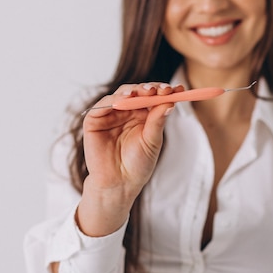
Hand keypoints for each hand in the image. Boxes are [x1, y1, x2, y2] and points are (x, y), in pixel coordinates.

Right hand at [76, 83, 183, 235]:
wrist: (119, 184)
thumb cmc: (137, 165)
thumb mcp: (152, 141)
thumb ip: (157, 121)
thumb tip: (170, 102)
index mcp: (142, 116)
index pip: (153, 98)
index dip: (164, 91)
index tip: (178, 89)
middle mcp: (126, 112)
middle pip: (138, 92)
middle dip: (150, 89)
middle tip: (162, 89)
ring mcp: (110, 114)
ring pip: (121, 94)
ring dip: (134, 90)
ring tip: (146, 91)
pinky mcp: (94, 120)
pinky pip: (103, 104)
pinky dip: (114, 99)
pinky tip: (126, 98)